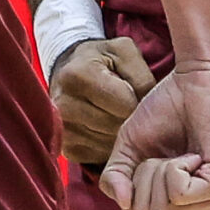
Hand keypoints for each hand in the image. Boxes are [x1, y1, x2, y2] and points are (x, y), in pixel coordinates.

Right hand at [51, 37, 154, 166]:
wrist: (70, 71)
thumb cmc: (103, 61)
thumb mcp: (125, 53)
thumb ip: (141, 77)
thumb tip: (147, 110)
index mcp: (78, 75)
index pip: (124, 104)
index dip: (137, 100)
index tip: (133, 92)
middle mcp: (64, 105)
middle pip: (117, 127)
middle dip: (129, 118)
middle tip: (125, 105)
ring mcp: (62, 130)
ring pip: (110, 145)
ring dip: (120, 133)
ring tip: (114, 114)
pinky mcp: (66, 149)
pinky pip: (100, 156)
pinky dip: (109, 145)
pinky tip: (105, 127)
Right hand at [100, 52, 209, 209]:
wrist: (198, 77)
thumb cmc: (167, 108)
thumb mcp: (130, 147)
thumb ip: (116, 178)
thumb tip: (123, 204)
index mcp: (183, 200)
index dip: (134, 181)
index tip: (151, 154)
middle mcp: (202, 204)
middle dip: (144, 176)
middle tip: (164, 151)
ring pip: (163, 207)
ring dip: (159, 170)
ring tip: (180, 150)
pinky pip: (179, 193)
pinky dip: (175, 168)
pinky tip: (194, 152)